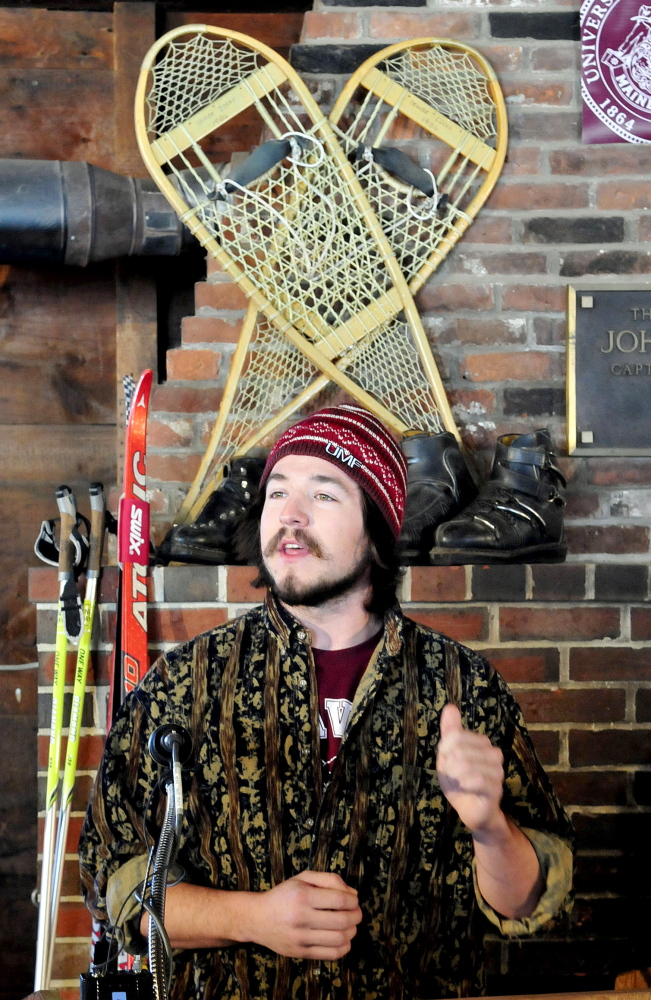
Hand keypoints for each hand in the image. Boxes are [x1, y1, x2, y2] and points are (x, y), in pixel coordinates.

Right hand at [243, 870, 361, 959]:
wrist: (258, 918)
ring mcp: (300, 937)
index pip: (340, 901)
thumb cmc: (284, 895)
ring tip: (350, 926)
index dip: (353, 901)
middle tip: (356, 913)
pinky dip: (344, 947)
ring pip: (339, 939)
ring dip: (352, 932)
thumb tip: (353, 895)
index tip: (354, 901)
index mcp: (302, 895)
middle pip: (342, 921)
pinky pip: (330, 954)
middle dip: (356, 916)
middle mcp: (300, 917)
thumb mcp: (303, 878)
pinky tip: (343, 939)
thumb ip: (329, 880)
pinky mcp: (300, 952)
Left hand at [436, 703, 505, 836]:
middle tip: (453, 777)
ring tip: (459, 785)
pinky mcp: (496, 789)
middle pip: (459, 750)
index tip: (447, 762)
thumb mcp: (449, 756)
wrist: (472, 812)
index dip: (444, 751)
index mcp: (482, 743)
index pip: (455, 735)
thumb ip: (450, 731)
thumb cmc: (460, 782)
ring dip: (455, 778)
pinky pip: (478, 779)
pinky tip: (465, 788)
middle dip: (449, 766)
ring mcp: (498, 772)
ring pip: (466, 765)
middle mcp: (494, 754)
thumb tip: (450, 706)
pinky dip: (465, 784)